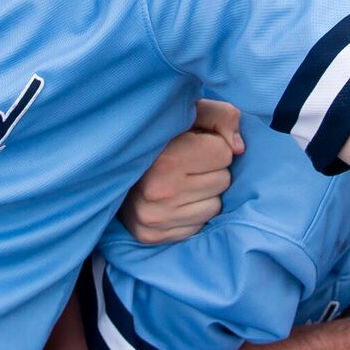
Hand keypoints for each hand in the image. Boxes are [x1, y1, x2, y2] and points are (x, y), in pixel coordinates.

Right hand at [122, 99, 241, 244]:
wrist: (110, 167)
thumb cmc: (159, 137)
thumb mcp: (189, 113)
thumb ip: (222, 116)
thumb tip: (240, 149)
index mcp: (168, 157)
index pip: (224, 153)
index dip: (213, 145)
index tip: (194, 144)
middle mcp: (160, 191)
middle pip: (223, 180)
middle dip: (211, 169)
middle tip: (187, 164)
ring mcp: (155, 217)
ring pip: (215, 206)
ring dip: (204, 193)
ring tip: (181, 181)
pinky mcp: (152, 236)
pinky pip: (199, 225)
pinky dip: (192, 212)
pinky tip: (174, 200)